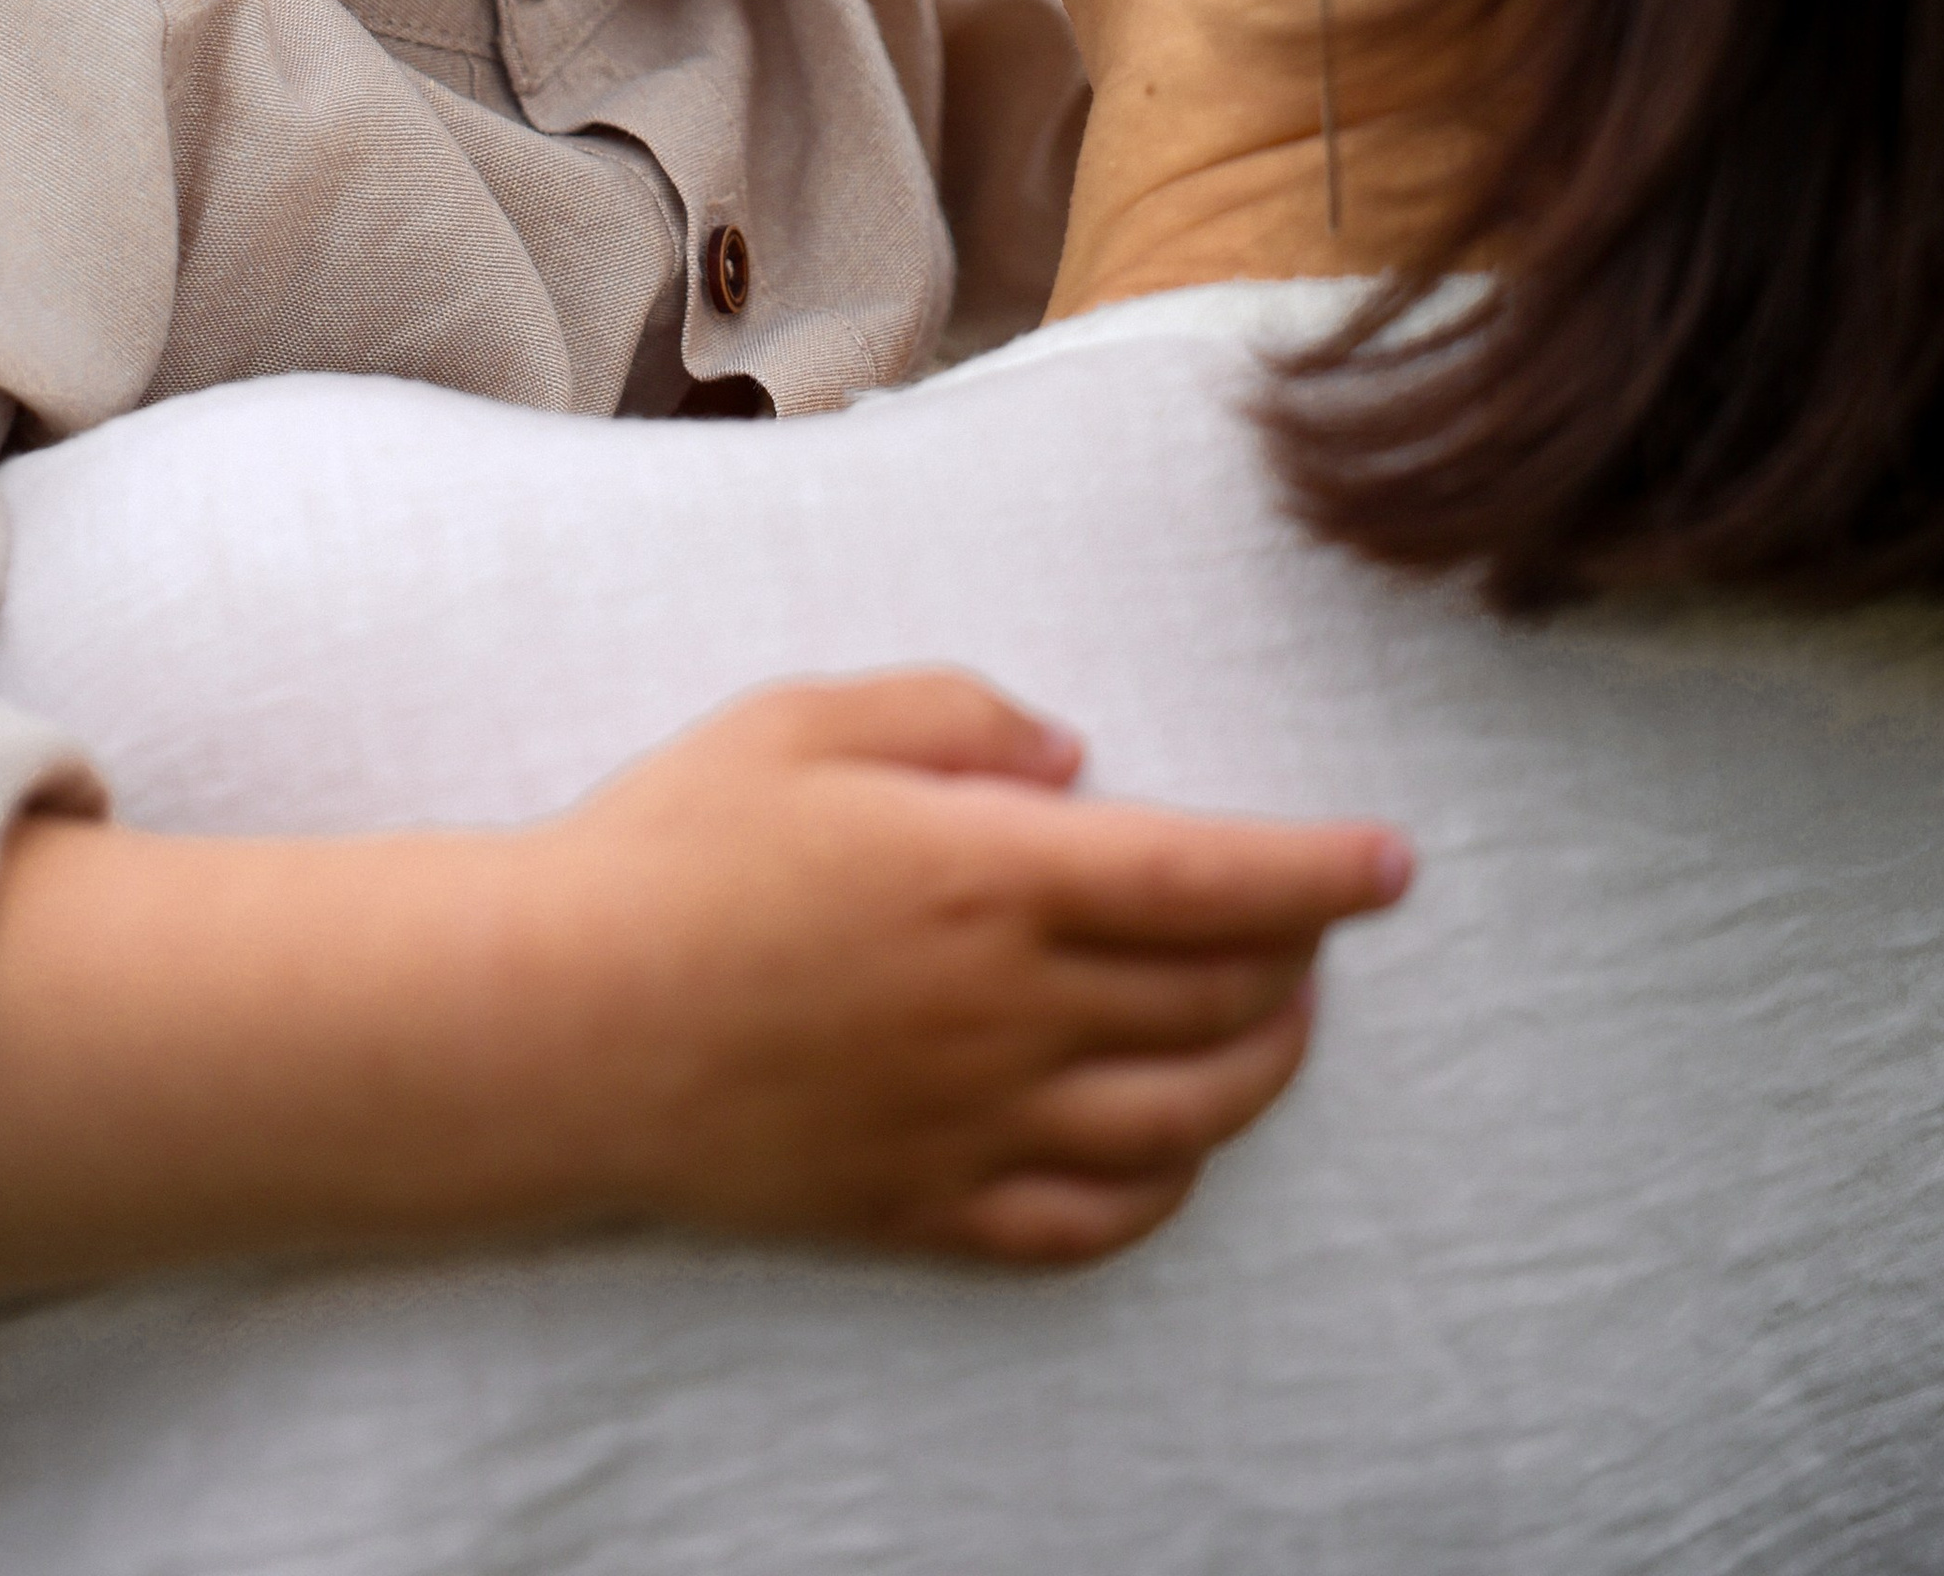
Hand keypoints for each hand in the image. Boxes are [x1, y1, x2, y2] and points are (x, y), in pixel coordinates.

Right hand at [0, 673, 1408, 1296]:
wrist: (550, 1023)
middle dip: (1300, 963)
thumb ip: (961, 717)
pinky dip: (1165, 1190)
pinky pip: (1090, 1226)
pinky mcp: (924, 1206)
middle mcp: (1008, 1010)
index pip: (1215, 877)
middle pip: (1222, 1004)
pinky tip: (1172, 1148)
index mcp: (991, 873)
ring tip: (1274, 1026)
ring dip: (1259, 1074)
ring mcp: (973, 1123)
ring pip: (1184, 1123)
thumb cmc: (670, 846)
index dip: (1322, 871)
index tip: (1393, 859)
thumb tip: (1076, 761)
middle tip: (1314, 924)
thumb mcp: (807, 718)